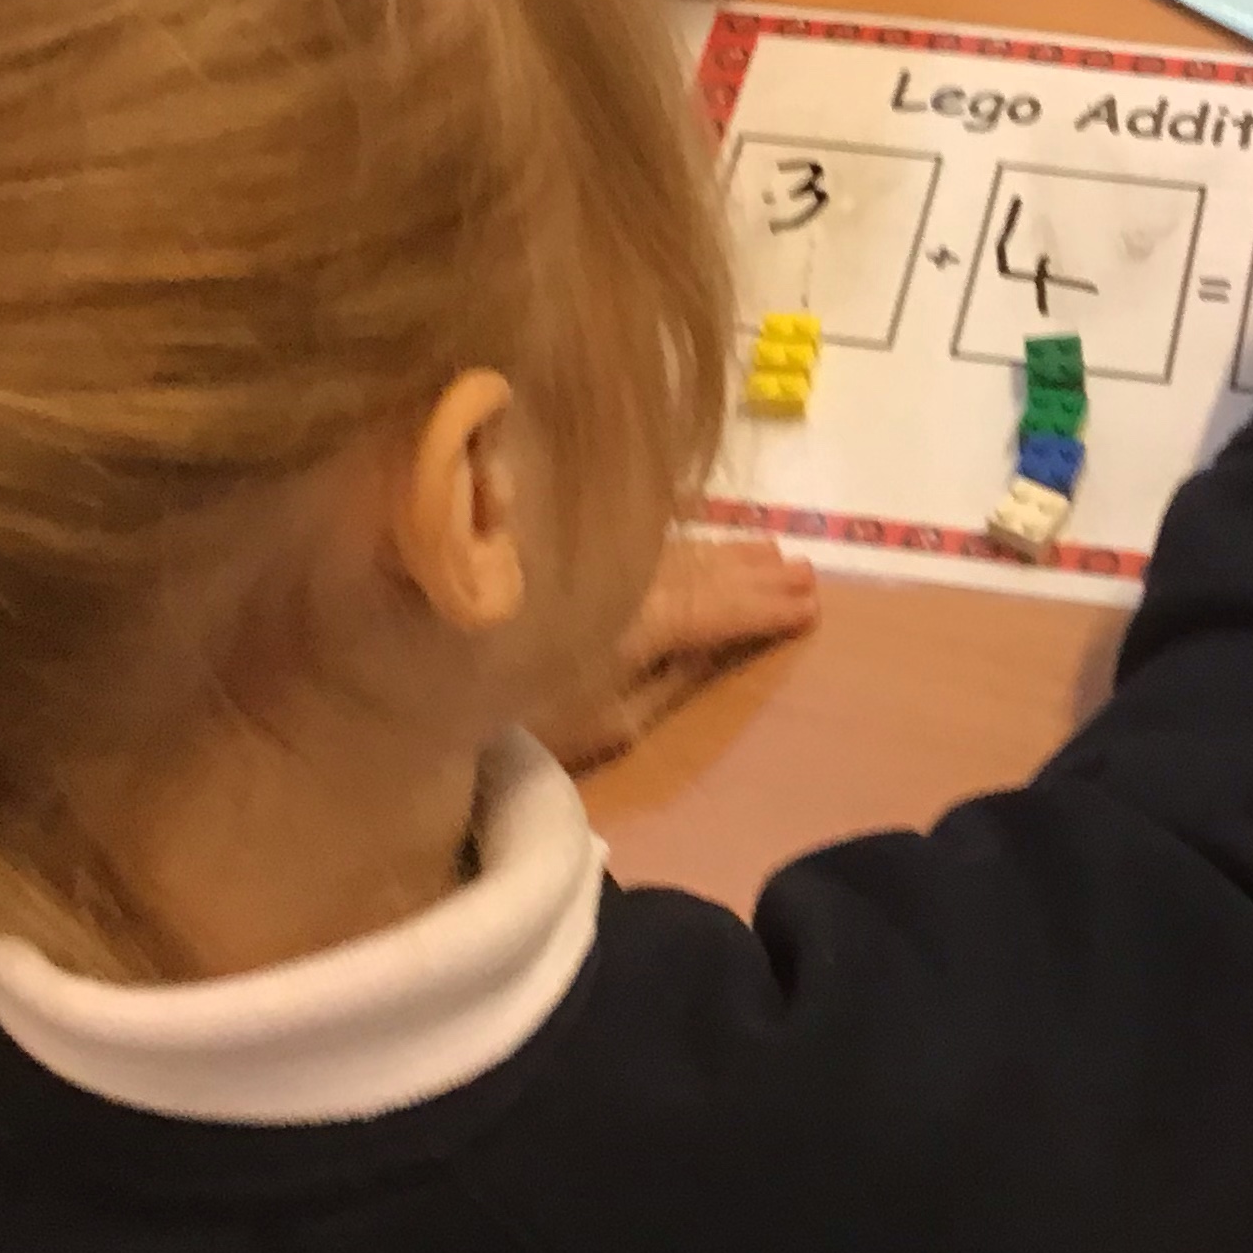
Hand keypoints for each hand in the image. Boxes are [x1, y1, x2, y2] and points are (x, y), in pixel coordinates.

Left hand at [530, 534, 819, 772]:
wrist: (440, 675)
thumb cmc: (532, 716)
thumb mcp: (613, 719)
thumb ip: (674, 678)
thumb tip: (722, 641)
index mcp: (649, 621)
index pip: (724, 610)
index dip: (767, 608)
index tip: (812, 604)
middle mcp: (634, 579)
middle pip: (709, 573)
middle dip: (760, 575)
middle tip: (808, 573)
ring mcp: (607, 564)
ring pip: (684, 551)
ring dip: (732, 554)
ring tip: (773, 553)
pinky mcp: (577, 557)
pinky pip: (651, 539)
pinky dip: (689, 538)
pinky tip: (702, 533)